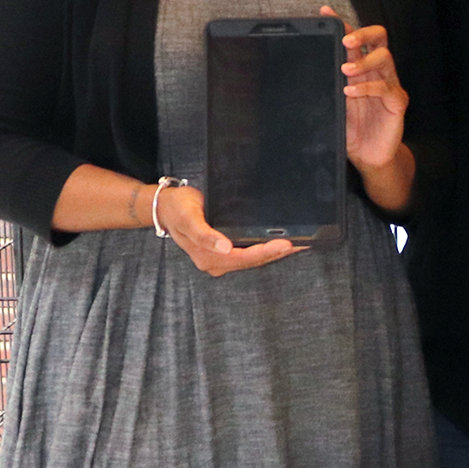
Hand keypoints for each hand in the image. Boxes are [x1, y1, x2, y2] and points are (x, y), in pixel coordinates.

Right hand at [153, 182, 302, 276]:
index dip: (265, 252)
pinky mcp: (225, 250)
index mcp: (208, 257)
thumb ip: (204, 235)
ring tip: (298, 244)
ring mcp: (221, 257)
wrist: (166, 206)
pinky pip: (249, 252)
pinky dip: (265, 248)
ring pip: (253, 258)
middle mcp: (216, 261)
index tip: (285, 244)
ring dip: (274, 252)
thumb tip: (223, 247)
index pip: (243, 257)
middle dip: (277, 253)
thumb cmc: (176, 209)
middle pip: (252, 261)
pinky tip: (279, 242)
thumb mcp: (187, 218)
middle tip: (301, 244)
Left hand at [330, 7, 405, 173]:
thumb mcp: (335, 105)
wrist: (369, 158)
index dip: (342, 23)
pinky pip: (385, 88)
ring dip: (363, 61)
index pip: (354, 40)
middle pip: (379, 38)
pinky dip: (367, 87)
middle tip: (346, 39)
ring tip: (346, 70)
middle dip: (362, 33)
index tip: (325, 12)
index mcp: (362, 68)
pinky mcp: (397, 102)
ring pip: (385, 58)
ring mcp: (390, 85)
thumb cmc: (352, 130)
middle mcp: (377, 72)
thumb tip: (306, 71)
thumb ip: (329, 86)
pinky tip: (351, 92)